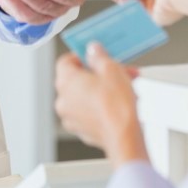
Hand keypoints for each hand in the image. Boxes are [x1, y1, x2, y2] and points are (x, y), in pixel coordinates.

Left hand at [54, 43, 146, 166]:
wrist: (124, 137)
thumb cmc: (116, 107)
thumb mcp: (111, 69)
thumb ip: (98, 56)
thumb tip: (93, 50)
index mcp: (65, 82)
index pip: (65, 61)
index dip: (81, 56)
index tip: (95, 55)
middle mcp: (63, 100)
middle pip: (77, 79)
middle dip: (98, 73)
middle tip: (116, 70)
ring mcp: (70, 117)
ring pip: (84, 96)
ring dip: (101, 89)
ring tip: (123, 87)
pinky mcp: (81, 130)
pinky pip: (88, 111)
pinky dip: (100, 105)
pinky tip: (118, 103)